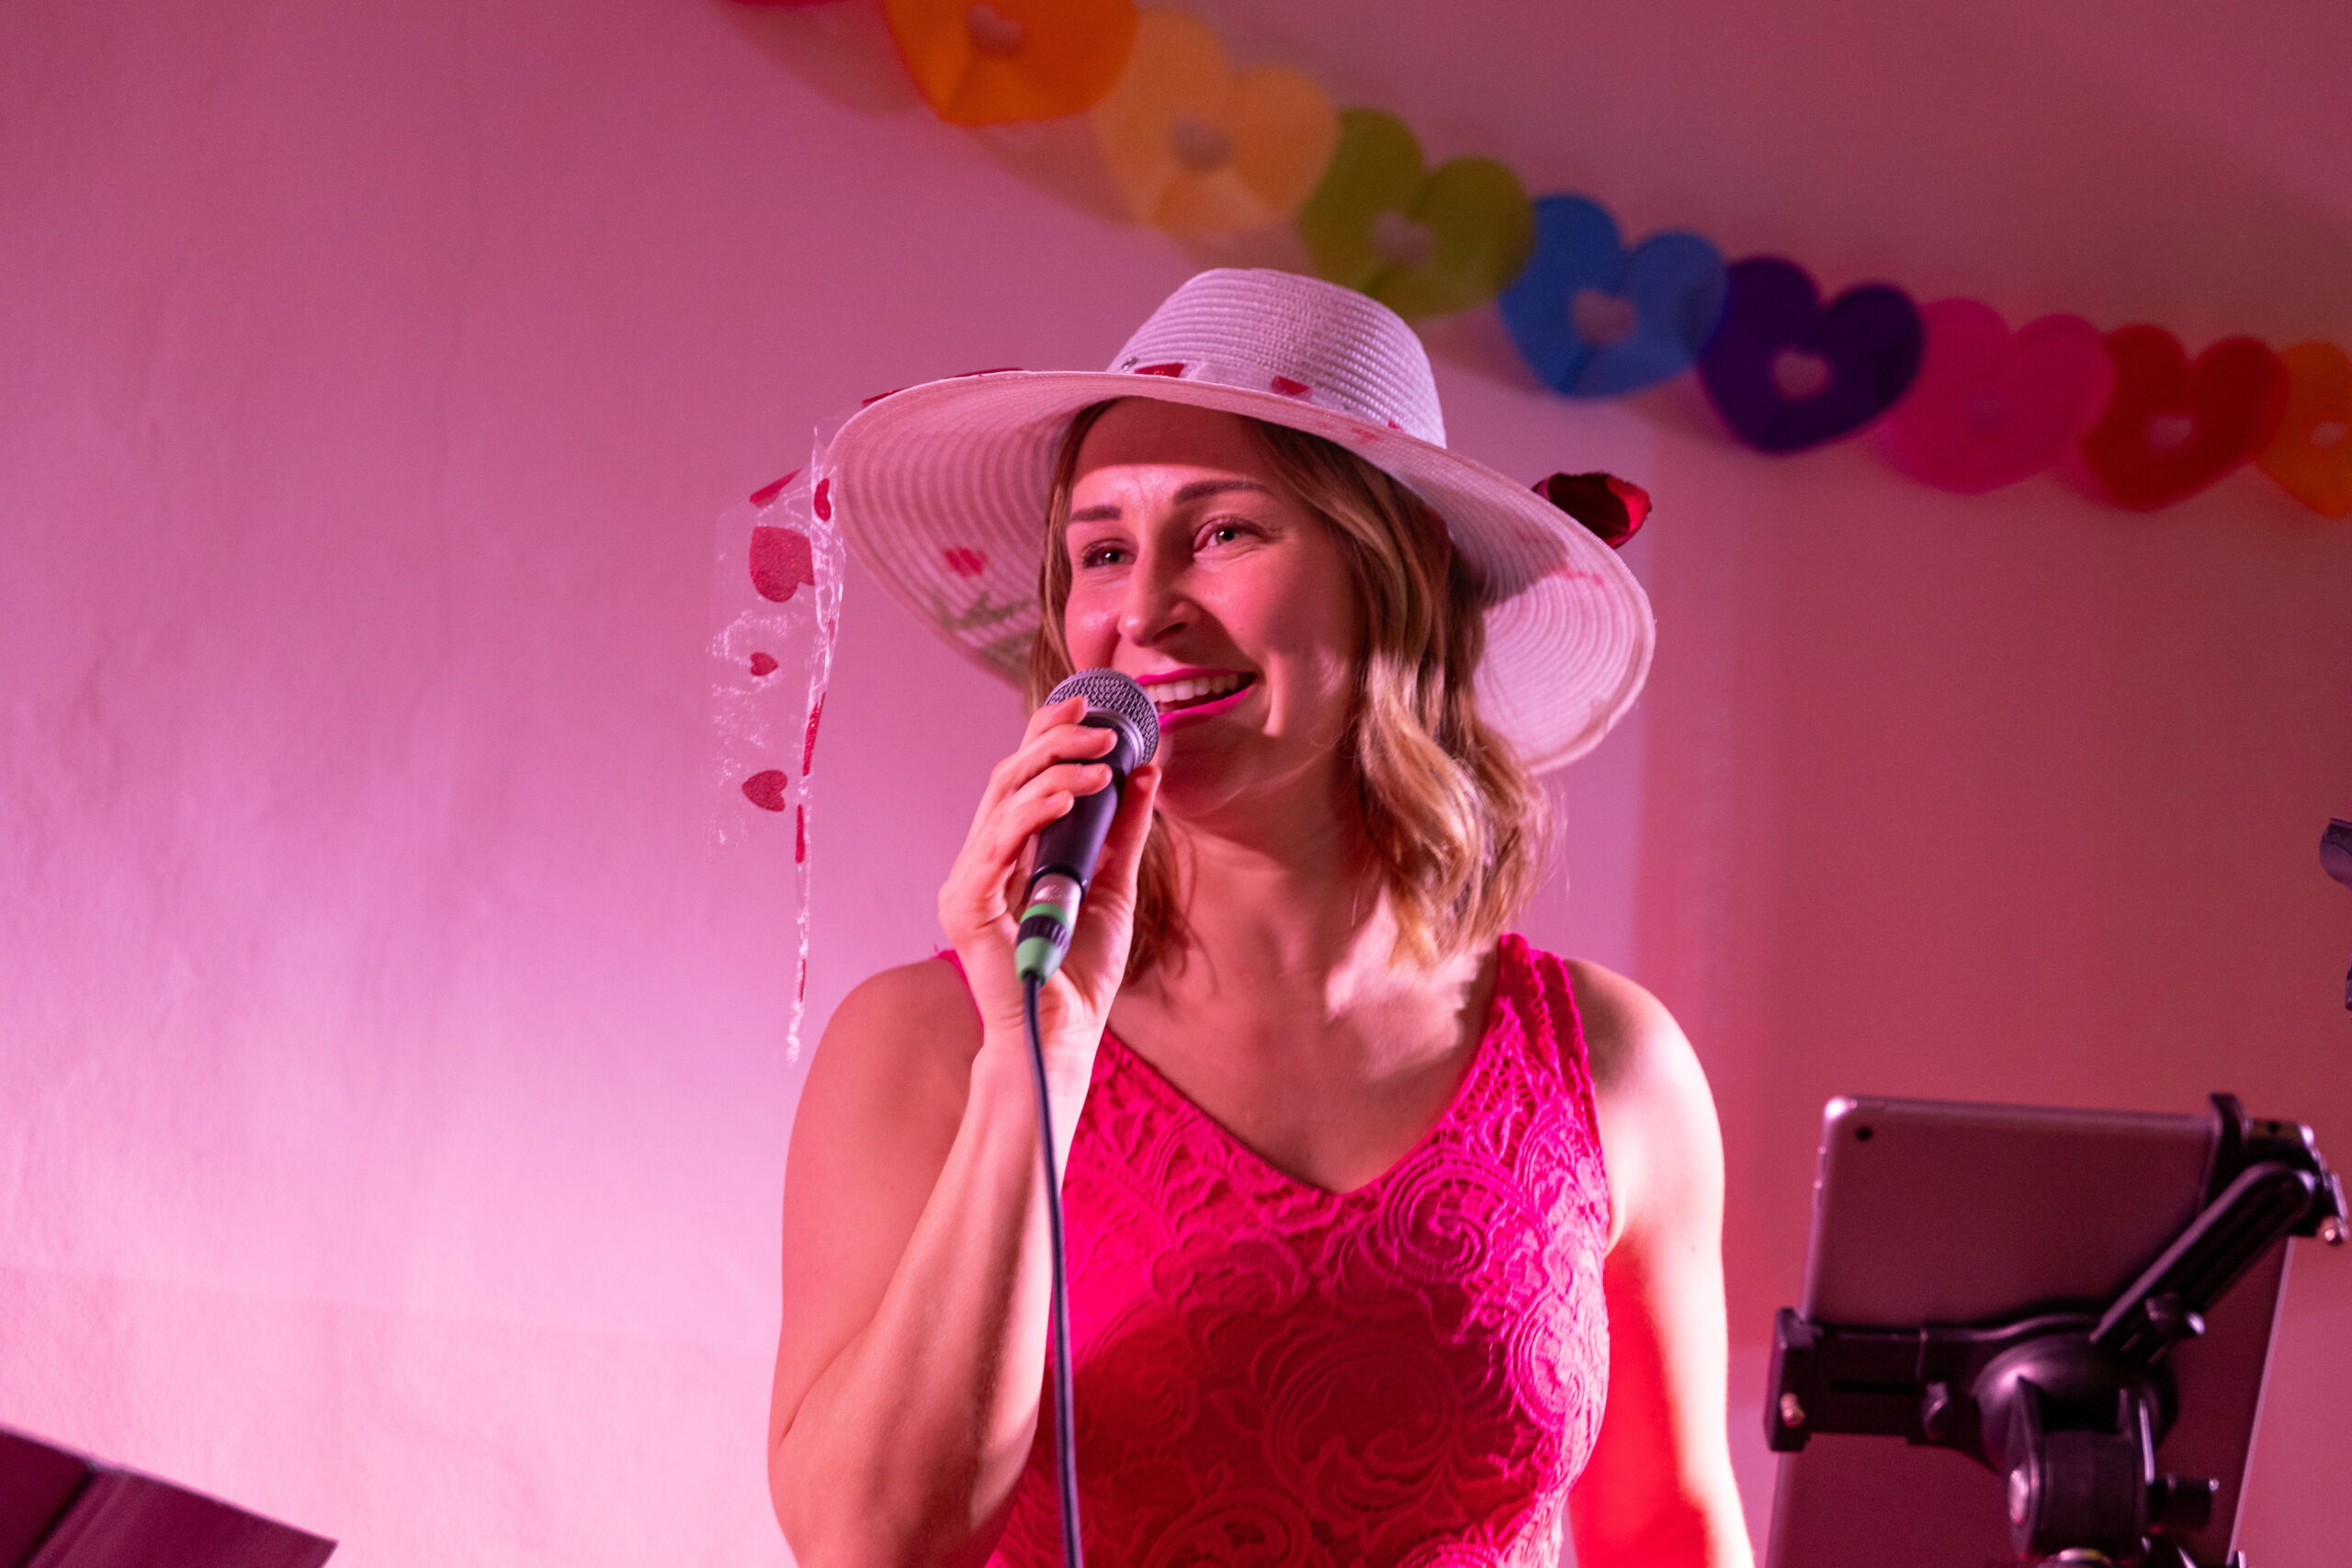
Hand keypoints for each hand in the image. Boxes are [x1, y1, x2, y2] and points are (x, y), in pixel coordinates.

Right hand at [938, 694, 1161, 1091]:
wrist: (1061, 1035)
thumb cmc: (1080, 972)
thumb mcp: (1115, 886)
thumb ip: (1125, 832)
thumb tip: (1145, 770)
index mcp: (1009, 853)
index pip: (1022, 778)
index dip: (1049, 734)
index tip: (1091, 706)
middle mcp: (981, 860)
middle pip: (1008, 776)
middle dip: (1054, 739)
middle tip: (1102, 727)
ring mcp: (968, 880)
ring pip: (1003, 798)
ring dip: (1055, 770)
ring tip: (1102, 761)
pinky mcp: (966, 903)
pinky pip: (998, 841)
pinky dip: (1034, 811)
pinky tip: (1071, 795)